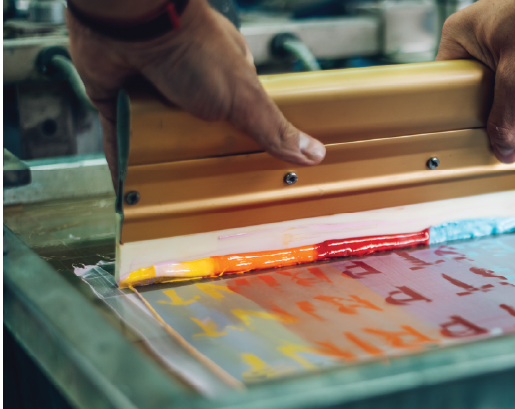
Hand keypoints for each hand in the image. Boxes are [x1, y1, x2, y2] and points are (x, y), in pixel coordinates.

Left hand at [66, 0, 325, 185]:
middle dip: (200, 156)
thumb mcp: (247, 98)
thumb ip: (276, 131)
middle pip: (197, 130)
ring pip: (157, 136)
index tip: (246, 172)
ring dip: (159, 161)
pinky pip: (118, 137)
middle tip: (206, 190)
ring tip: (166, 197)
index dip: (241, 141)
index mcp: (224, 76)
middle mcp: (186, 82)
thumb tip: (316, 155)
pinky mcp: (116, 98)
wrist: (132, 22)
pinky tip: (125, 189)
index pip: (238, 115)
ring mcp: (150, 89)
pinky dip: (121, 160)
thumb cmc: (193, 48)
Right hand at [436, 0, 514, 162]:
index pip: (444, 88)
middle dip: (489, 117)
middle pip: (472, 94)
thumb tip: (502, 149)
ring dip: (513, 109)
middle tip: (496, 135)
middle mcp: (478, 38)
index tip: (465, 138)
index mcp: (461, 36)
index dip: (456, 116)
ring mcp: (504, 44)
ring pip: (499, 92)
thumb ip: (508, 120)